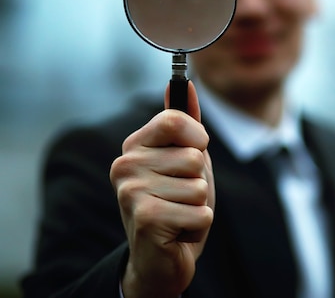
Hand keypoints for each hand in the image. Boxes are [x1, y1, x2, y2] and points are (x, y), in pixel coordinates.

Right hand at [110, 81, 214, 297]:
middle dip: (200, 181)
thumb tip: (187, 84)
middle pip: (194, 157)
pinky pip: (201, 211)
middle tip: (180, 198)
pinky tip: (178, 232)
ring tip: (179, 213)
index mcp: (135, 146)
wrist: (162, 258)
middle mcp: (125, 165)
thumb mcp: (186, 159)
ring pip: (200, 186)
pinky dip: (198, 225)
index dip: (198, 139)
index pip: (176, 119)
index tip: (192, 155)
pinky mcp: (146, 218)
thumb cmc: (177, 204)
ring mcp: (131, 192)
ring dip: (199, 205)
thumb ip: (186, 124)